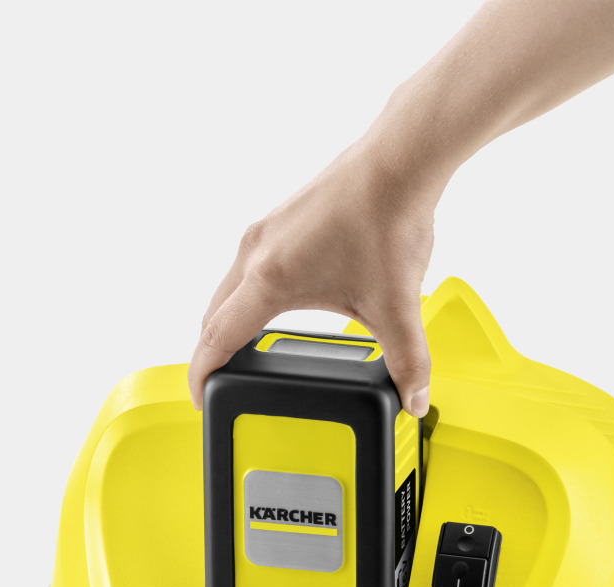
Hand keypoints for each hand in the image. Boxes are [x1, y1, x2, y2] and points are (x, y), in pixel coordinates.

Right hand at [188, 135, 439, 416]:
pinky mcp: (281, 219)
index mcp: (270, 280)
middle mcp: (256, 252)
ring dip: (226, 320)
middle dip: (210, 352)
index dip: (202, 374)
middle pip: (213, 314)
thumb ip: (407, 362)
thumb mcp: (397, 308)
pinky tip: (270, 304)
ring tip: (239, 350)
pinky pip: (245, 267)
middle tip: (217, 381)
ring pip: (227, 288)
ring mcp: (266, 232)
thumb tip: (414, 398)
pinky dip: (244, 295)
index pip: (218, 338)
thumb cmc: (387, 221)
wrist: (398, 161)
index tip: (198, 398)